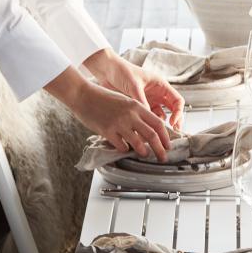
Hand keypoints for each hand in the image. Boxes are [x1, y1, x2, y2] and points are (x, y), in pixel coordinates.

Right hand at [45, 66, 172, 160]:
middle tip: (163, 158)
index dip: (166, 136)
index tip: (168, 145)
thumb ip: (136, 113)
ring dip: (144, 152)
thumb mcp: (125, 101)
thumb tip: (147, 128)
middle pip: (152, 135)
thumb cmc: (103, 98)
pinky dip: (125, 150)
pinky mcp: (107, 131)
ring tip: (145, 155)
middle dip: (161, 149)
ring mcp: (119, 123)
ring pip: (139, 143)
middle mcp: (130, 115)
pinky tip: (124, 149)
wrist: (83, 95)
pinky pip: (121, 146)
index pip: (158, 123)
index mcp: (137, 106)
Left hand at [84, 49, 184, 127]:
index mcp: (160, 85)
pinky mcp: (139, 106)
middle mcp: (157, 93)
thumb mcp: (134, 86)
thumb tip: (149, 118)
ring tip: (156, 134)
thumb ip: (142, 101)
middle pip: (172, 110)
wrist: (107, 71)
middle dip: (174, 121)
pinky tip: (145, 131)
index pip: (177, 101)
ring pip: (160, 115)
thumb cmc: (122, 72)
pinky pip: (148, 117)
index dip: (178, 112)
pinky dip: (148, 124)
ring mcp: (149, 100)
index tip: (172, 122)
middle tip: (173, 133)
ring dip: (160, 125)